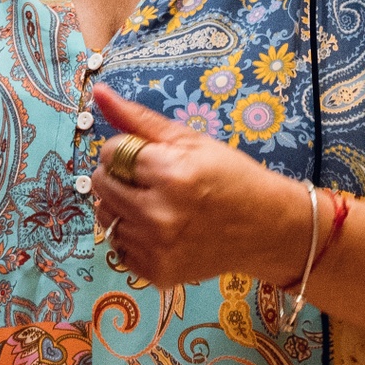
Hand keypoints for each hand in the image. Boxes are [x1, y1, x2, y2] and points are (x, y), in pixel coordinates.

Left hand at [88, 84, 310, 286]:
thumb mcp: (190, 140)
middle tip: (150, 179)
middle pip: (101, 184)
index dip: (126, 150)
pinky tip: (158, 228)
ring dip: (121, 206)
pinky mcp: (156, 273)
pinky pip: (118, 247)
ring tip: (154, 202)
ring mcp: (156, 248)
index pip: (111, 153)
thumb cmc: (231, 176)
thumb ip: (139, 118)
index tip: (149, 156)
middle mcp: (158, 214)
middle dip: (118, 175)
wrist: (266, 228)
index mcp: (169, 174)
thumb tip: (98, 92)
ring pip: (105, 216)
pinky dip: (131, 236)